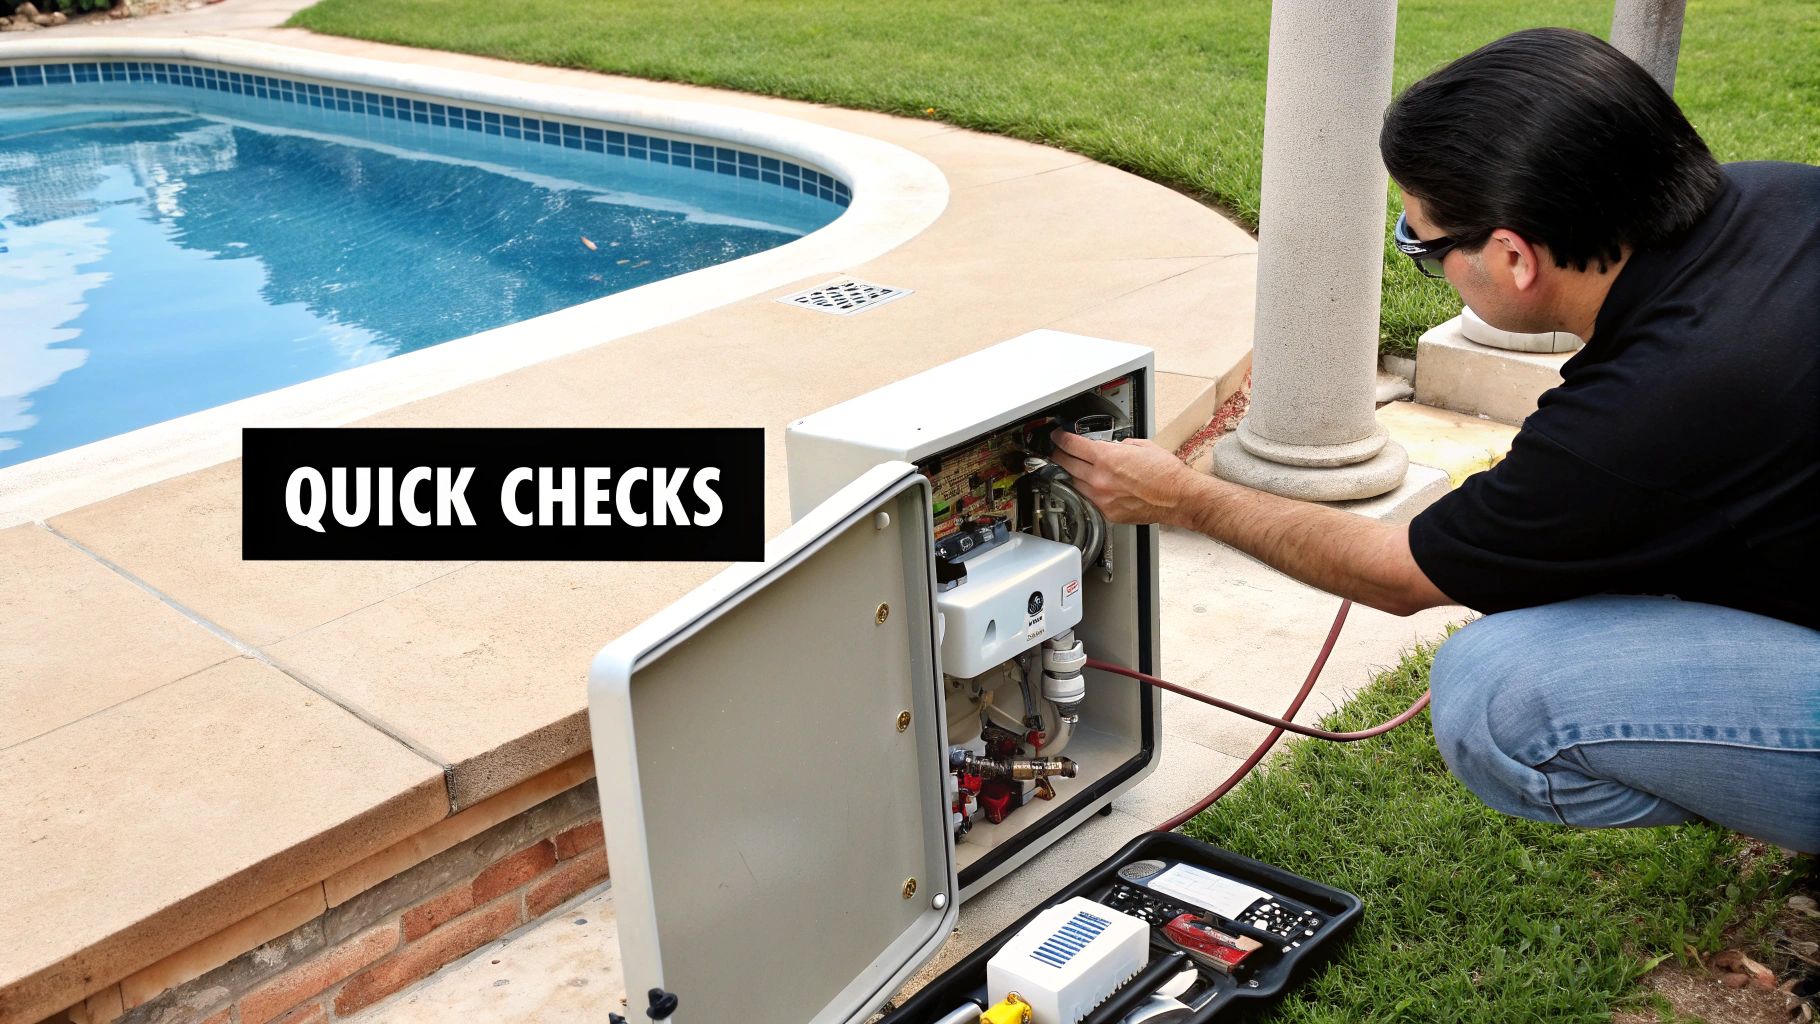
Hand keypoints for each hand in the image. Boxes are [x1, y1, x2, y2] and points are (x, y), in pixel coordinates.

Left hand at [1048, 430, 1201, 525]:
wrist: (1179, 497)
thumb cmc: (1166, 473)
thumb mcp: (1141, 446)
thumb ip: (1119, 446)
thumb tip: (1111, 447)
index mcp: (1106, 458)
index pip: (1071, 445)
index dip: (1061, 438)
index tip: (1057, 437)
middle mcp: (1099, 479)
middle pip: (1066, 464)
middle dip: (1060, 455)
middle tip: (1058, 451)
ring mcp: (1102, 498)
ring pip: (1074, 484)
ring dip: (1072, 475)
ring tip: (1073, 469)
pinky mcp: (1108, 513)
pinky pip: (1089, 500)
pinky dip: (1087, 491)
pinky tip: (1091, 487)